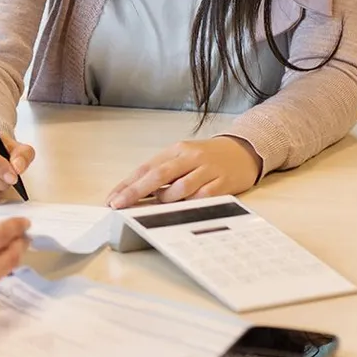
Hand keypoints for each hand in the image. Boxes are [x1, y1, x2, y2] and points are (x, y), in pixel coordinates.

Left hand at [106, 136, 262, 208]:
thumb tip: (137, 193)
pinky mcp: (223, 183)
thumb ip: (163, 173)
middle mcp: (189, 157)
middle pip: (158, 175)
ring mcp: (207, 169)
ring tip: (162, 203)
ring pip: (180, 187)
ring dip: (166, 199)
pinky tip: (185, 206)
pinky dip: (190, 204)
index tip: (112, 199)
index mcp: (175, 150)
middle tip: (120, 205)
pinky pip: (203, 197)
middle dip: (136, 192)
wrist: (243, 151)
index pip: (145, 168)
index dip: (127, 184)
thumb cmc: (207, 158)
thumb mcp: (182, 158)